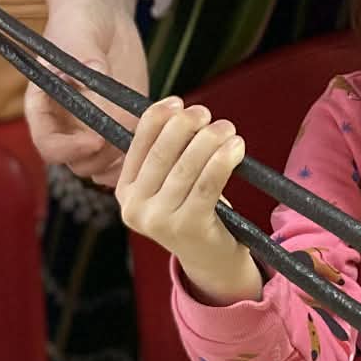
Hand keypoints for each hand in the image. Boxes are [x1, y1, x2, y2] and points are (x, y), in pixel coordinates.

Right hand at [25, 0, 148, 186]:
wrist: (104, 19)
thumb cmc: (80, 22)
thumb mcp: (79, 35)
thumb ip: (83, 58)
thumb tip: (93, 75)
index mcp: (45, 108)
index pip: (47, 144)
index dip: (69, 150)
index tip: (95, 139)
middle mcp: (66, 125)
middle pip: (77, 164)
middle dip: (101, 158)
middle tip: (125, 140)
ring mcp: (93, 129)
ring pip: (102, 167)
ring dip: (122, 164)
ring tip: (144, 142)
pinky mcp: (119, 127)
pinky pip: (124, 157)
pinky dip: (139, 156)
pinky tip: (157, 138)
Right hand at [115, 100, 259, 301]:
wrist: (211, 259)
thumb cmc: (192, 209)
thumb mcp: (169, 183)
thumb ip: (167, 152)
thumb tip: (177, 108)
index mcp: (124, 191)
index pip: (138, 143)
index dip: (157, 117)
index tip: (177, 101)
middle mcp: (135, 208)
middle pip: (162, 152)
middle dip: (186, 125)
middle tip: (206, 113)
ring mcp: (159, 221)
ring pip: (187, 166)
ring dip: (210, 139)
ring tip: (228, 129)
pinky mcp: (187, 228)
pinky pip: (207, 184)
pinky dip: (223, 160)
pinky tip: (236, 148)